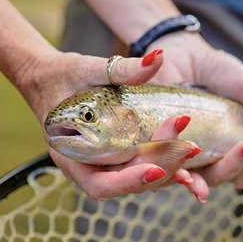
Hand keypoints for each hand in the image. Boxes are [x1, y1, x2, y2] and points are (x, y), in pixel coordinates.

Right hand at [16, 49, 207, 200]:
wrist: (49, 77)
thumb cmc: (63, 74)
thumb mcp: (88, 68)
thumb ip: (122, 68)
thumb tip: (158, 57)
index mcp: (71, 156)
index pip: (100, 184)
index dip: (129, 181)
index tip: (156, 169)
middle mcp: (88, 167)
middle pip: (127, 182)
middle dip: (161, 167)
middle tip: (190, 148)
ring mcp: (103, 163)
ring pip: (138, 177)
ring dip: (168, 167)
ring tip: (193, 151)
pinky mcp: (116, 155)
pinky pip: (140, 165)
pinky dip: (163, 160)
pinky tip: (188, 153)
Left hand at [145, 32, 242, 188]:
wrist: (176, 56)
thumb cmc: (214, 71)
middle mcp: (221, 157)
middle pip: (242, 177)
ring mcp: (195, 158)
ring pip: (215, 180)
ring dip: (230, 167)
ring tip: (240, 147)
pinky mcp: (168, 154)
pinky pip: (178, 175)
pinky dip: (189, 179)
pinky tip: (191, 176)